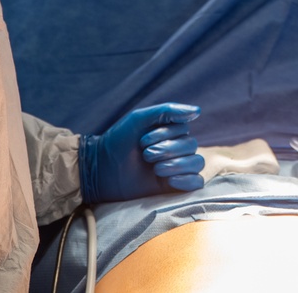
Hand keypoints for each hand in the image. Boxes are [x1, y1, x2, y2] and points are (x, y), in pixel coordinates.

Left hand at [79, 103, 204, 203]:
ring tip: (155, 169)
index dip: (166, 134)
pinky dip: (187, 180)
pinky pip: (197, 183)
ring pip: (196, 163)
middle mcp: (177, 148)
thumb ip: (166, 111)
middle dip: (168, 150)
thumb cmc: (117, 142)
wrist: (100, 171)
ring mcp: (177, 168)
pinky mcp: (174, 187)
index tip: (142, 141)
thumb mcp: (138, 120)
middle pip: (191, 145)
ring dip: (177, 164)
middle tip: (146, 156)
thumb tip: (197, 110)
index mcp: (170, 131)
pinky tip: (169, 180)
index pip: (184, 129)